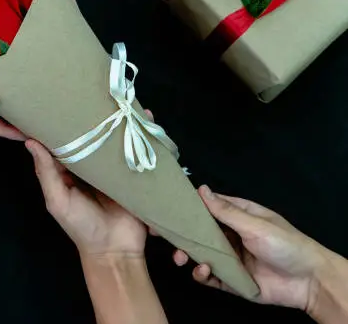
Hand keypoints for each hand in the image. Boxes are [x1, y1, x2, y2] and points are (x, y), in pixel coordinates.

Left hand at [25, 112, 154, 256]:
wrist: (115, 250)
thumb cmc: (81, 227)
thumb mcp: (57, 200)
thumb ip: (46, 172)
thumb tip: (30, 142)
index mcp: (70, 169)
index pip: (66, 139)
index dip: (64, 121)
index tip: (62, 98)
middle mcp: (91, 164)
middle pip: (94, 134)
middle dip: (96, 115)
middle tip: (99, 91)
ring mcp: (114, 166)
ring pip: (116, 137)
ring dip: (122, 120)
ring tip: (125, 101)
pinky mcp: (133, 171)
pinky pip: (137, 148)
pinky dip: (142, 133)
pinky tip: (146, 118)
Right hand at [172, 185, 331, 310]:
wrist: (308, 281)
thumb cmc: (286, 244)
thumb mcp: (254, 224)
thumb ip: (225, 210)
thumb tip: (201, 189)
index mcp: (238, 216)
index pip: (208, 207)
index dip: (188, 207)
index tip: (166, 207)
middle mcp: (231, 235)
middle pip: (199, 232)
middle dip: (181, 234)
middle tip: (162, 235)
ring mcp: (230, 257)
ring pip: (200, 254)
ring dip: (187, 254)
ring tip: (181, 257)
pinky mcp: (231, 279)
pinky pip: (210, 276)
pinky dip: (201, 274)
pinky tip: (203, 270)